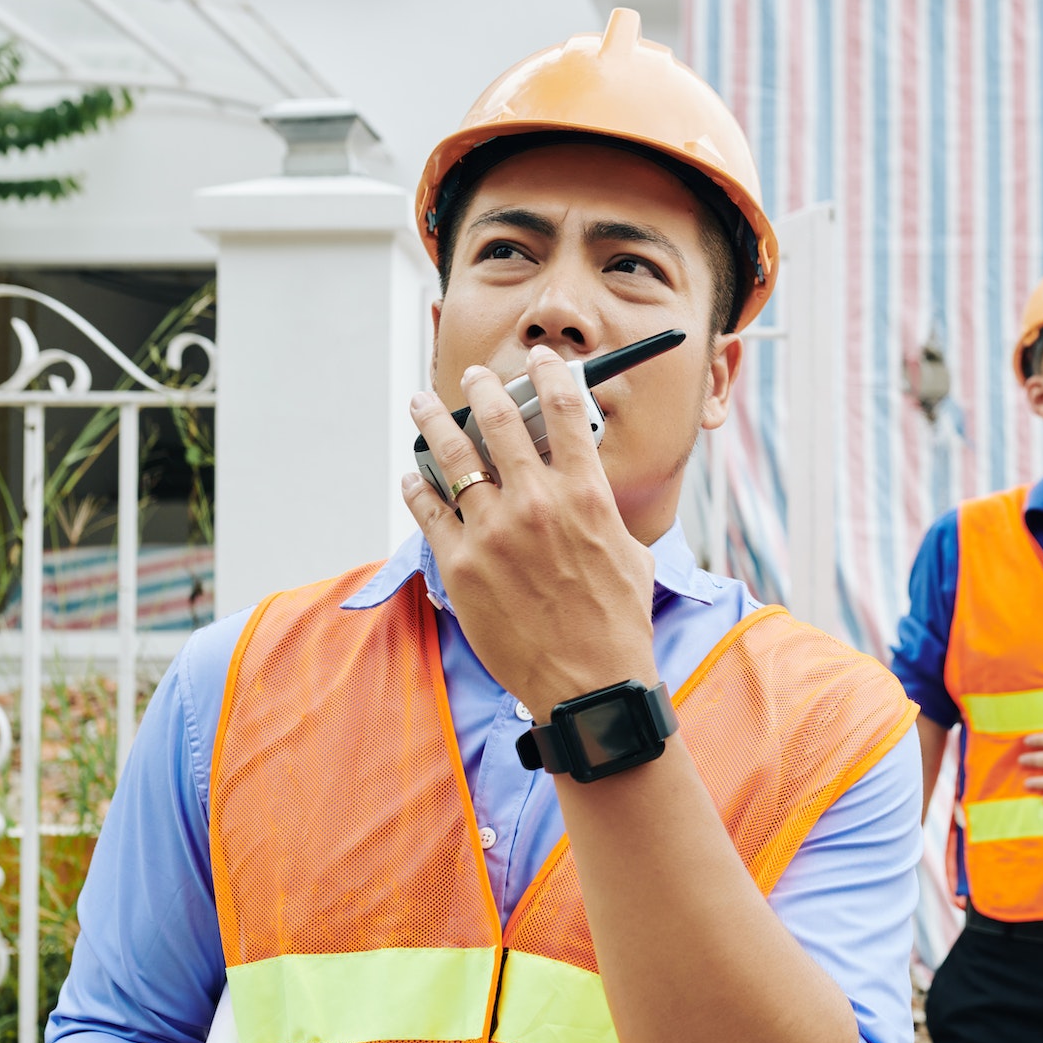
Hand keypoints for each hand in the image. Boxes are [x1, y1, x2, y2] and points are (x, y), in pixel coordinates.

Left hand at [403, 345, 657, 715]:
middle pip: (499, 421)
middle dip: (483, 387)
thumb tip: (585, 488)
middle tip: (473, 375)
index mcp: (586, 494)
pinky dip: (417, 487)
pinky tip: (412, 477)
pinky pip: (429, 510)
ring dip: (435, 421)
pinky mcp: (460, 564)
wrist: (589, 682)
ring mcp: (493, 531)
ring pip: (453, 457)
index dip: (550, 375)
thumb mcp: (630, 552)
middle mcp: (537, 502)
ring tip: (422, 404)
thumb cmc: (618, 622)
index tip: (540, 359)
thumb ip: (601, 512)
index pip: (564, 411)